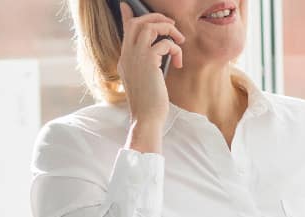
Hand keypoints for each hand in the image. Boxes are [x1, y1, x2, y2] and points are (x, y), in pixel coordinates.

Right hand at [117, 2, 183, 127]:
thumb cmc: (148, 103)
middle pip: (137, 23)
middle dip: (157, 19)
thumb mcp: (144, 80)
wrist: (146, 118)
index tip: (128, 5)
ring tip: (179, 40)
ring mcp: (135, 57)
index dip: (128, 15)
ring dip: (168, 29)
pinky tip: (178, 62)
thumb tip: (157, 53)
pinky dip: (175, 49)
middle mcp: (127, 55)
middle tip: (171, 26)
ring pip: (149, 26)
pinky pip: (164, 43)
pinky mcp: (148, 62)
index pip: (125, 31)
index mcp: (125, 59)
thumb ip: (146, 64)